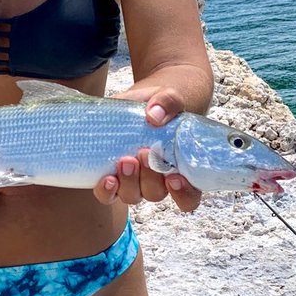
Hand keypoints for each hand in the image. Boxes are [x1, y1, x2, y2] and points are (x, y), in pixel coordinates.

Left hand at [92, 86, 201, 212]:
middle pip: (156, 193)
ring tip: (125, 160)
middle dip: (150, 177)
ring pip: (132, 196)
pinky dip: (107, 190)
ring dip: (129, 182)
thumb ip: (168, 103)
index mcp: (179, 170)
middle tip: (144, 153)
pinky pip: (108, 195)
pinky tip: (107, 178)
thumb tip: (154, 116)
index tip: (174, 177)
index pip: (189, 197)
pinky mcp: (113, 178)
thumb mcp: (168, 98)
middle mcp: (157, 182)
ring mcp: (134, 183)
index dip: (183, 193)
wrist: (136, 104)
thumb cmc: (159, 107)